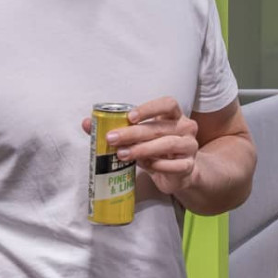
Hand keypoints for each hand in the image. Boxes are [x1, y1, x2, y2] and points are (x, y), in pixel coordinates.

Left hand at [83, 97, 199, 197]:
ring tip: (122, 154)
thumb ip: (117, 129)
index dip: (149, 109)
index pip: (168, 104)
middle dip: (133, 133)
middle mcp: (186, 128)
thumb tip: (87, 123)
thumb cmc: (156, 151)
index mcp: (175, 116)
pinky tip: (144, 166)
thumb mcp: (138, 138)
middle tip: (112, 138)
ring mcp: (190, 147)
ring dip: (142, 149)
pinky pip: (173, 165)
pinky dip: (157, 165)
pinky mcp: (188, 166)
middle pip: (160, 127)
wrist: (178, 174)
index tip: (129, 117)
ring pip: (167, 144)